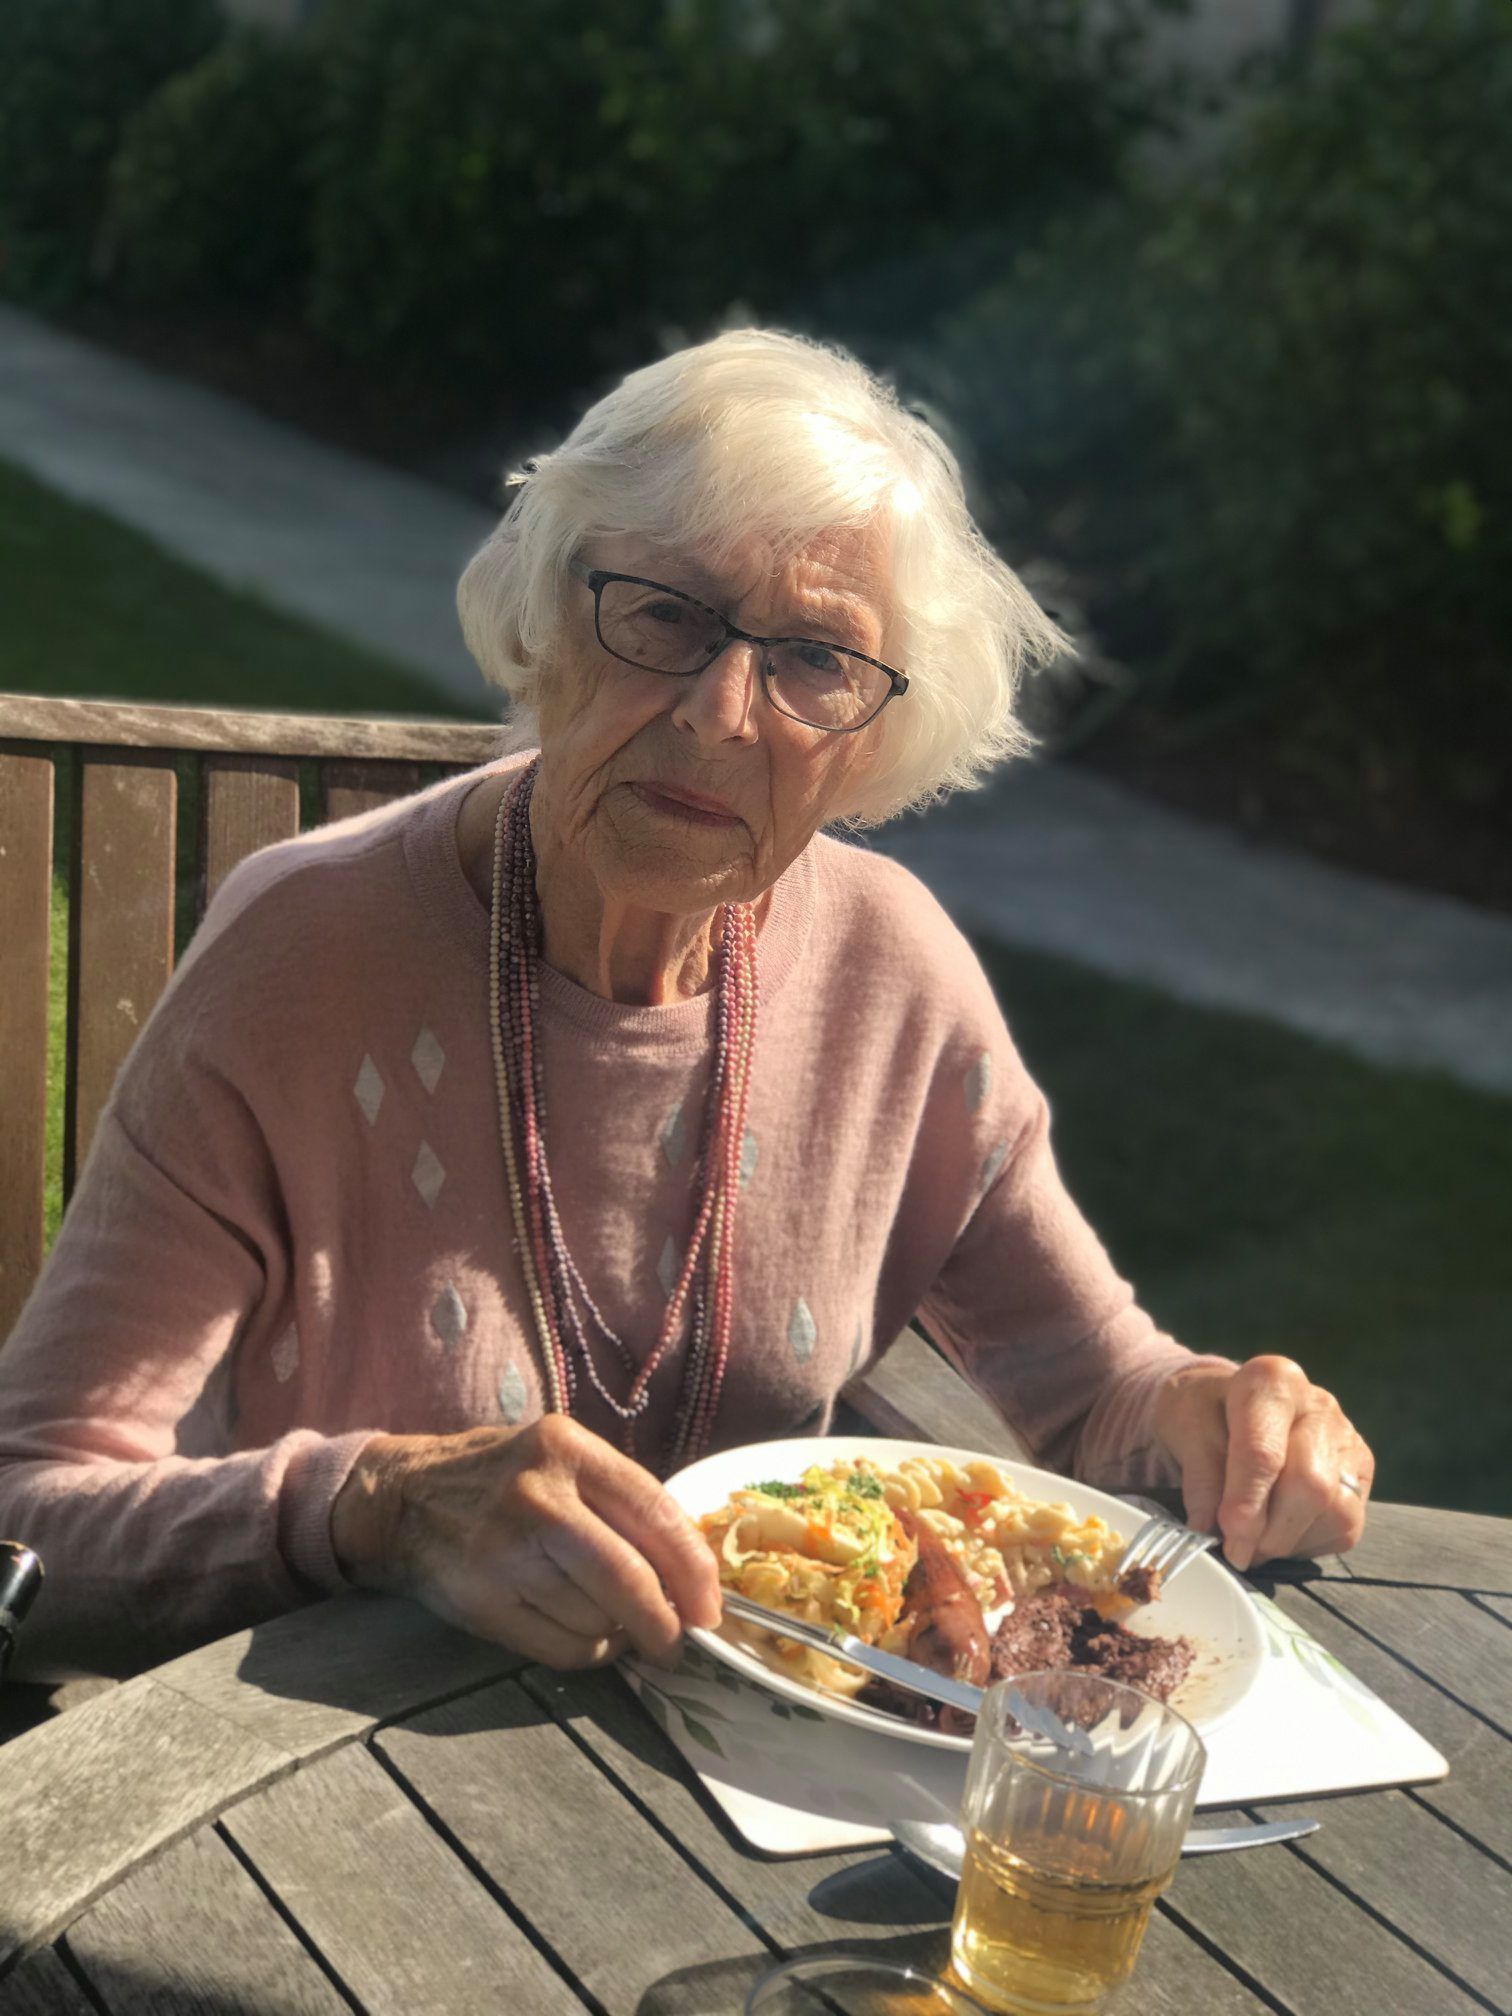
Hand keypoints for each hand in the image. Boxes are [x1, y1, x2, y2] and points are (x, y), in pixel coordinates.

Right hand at [330, 1415, 721, 1668]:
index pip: (654, 1511)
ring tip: (616, 1624)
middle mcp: (537, 1496)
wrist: (403, 1500)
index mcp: (568, 1449)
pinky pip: (561, 1648)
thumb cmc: (503, 1480)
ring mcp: (504, 1551)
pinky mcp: (482, 1601)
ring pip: (596, 1619)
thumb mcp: (562, 1458)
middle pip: (627, 1576)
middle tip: (678, 1642)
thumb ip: (622, 1501)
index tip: (711, 1606)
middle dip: (664, 1621)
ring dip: (620, 1635)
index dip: (694, 1567)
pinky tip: (585, 1637)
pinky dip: (588, 1654)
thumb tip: (692, 1573)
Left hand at [1152, 1356, 1373, 1570]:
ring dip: (1286, 1541)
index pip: (1264, 1451)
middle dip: (1268, 1530)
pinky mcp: (1360, 1477)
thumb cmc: (1207, 1412)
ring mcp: (1347, 1443)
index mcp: (1274, 1382)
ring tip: (1252, 1540)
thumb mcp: (1186, 1427)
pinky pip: (1344, 1528)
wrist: (1230, 1405)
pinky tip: (1278, 1531)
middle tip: (1235, 1549)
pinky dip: (1305, 1543)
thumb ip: (1200, 1475)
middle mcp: (1320, 1408)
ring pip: (1334, 1512)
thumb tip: (1207, 1526)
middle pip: (1310, 1485)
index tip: (1228, 1533)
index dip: (1246, 1500)